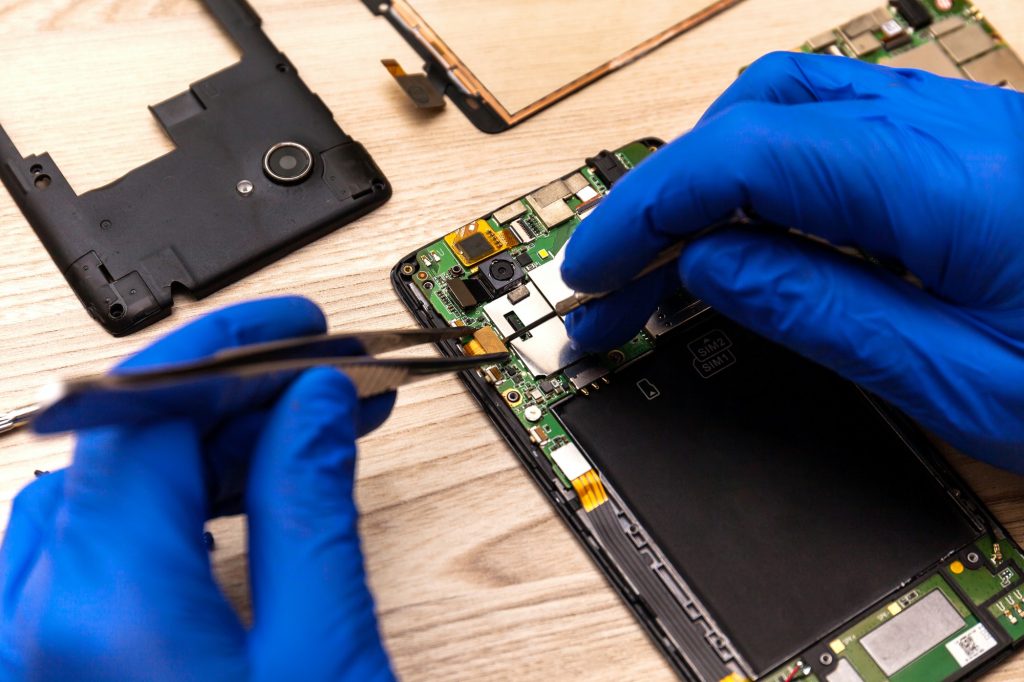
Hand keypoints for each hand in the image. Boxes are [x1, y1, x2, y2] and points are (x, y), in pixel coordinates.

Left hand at [0, 297, 395, 680]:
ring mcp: (32, 648)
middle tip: (323, 383)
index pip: (143, 413)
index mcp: (106, 609)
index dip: (226, 350)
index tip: (293, 330)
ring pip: (112, 490)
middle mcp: (39, 624)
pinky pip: (94, 545)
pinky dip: (172, 504)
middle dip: (238, 400)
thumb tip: (316, 404)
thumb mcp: (324, 655)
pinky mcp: (51, 664)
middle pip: (129, 446)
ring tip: (304, 438)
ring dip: (211, 450)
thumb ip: (311, 515)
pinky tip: (240, 493)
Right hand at [561, 52, 1023, 470]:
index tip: (589, 272)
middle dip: (660, 203)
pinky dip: (763, 184)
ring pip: (784, 116)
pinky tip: (748, 239)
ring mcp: (953, 129)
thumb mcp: (963, 380)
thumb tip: (714, 270)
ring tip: (667, 265)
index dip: (641, 214)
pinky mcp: (962, 151)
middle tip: (615, 288)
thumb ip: (823, 311)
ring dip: (706, 186)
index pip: (736, 162)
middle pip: (749, 122)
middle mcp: (938, 129)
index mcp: (934, 181)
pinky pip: (831, 139)